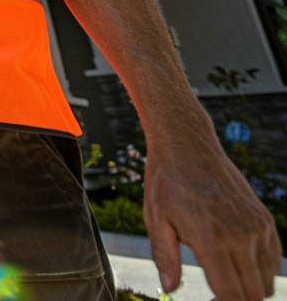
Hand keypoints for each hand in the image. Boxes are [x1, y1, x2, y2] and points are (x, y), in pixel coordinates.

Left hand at [143, 138, 280, 298]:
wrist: (187, 145)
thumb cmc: (166, 181)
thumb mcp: (155, 219)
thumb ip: (165, 257)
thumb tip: (171, 289)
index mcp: (212, 240)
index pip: (232, 295)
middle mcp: (242, 236)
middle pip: (254, 294)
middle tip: (215, 295)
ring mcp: (257, 227)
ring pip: (267, 280)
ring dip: (250, 288)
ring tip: (223, 281)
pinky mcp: (264, 219)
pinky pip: (274, 259)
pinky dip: (261, 271)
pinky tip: (237, 264)